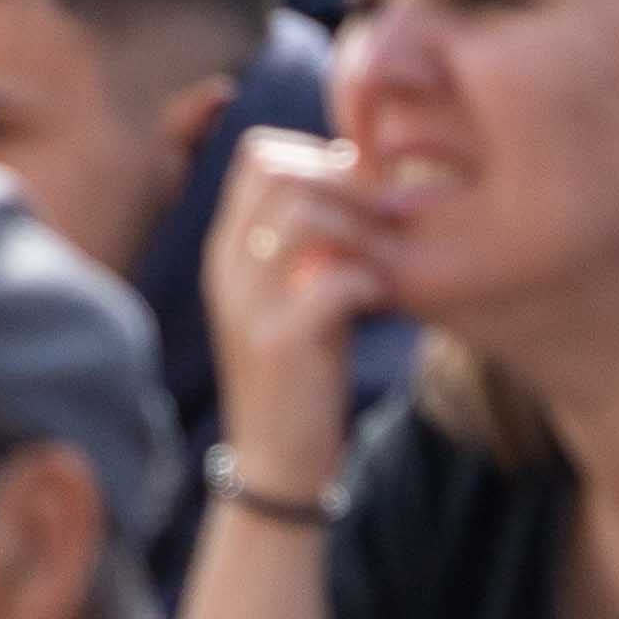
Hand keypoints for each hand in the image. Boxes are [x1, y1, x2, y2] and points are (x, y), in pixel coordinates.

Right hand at [197, 133, 395, 495]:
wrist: (277, 464)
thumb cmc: (303, 371)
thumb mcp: (296, 294)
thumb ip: (314, 240)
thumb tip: (360, 170)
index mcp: (227, 248)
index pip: (259, 155)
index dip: (318, 156)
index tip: (364, 190)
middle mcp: (227, 267)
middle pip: (278, 170)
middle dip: (345, 180)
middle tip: (392, 212)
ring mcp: (247, 304)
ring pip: (302, 215)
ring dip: (361, 226)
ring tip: (391, 256)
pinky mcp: (279, 345)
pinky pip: (333, 281)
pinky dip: (371, 280)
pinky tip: (386, 301)